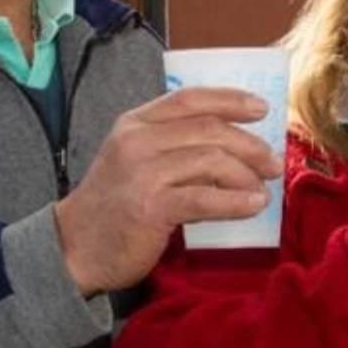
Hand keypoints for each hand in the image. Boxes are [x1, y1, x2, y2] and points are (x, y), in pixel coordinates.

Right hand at [56, 87, 281, 294]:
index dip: (231, 100)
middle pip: (209, 130)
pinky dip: (236, 201)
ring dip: (246, 175)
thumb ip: (174, 147)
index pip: (190, 99)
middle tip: (273, 163)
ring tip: (263, 190)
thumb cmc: (115, 206)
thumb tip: (237, 149)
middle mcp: (137, 141)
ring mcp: (141, 173)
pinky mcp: (150, 207)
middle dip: (250, 145)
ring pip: (211, 160)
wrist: (74, 247)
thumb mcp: (137, 162)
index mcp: (135, 124)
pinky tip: (253, 206)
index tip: (262, 109)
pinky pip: (205, 198)